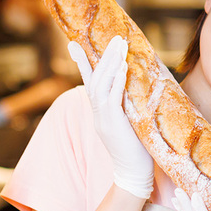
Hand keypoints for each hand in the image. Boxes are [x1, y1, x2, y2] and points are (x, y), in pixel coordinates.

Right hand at [68, 37, 154, 199]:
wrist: (133, 172)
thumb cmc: (134, 147)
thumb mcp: (127, 122)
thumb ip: (124, 105)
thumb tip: (130, 88)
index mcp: (99, 111)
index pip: (89, 82)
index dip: (83, 63)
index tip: (75, 44)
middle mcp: (97, 112)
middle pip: (95, 78)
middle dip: (104, 56)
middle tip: (115, 38)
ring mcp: (103, 118)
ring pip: (100, 84)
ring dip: (110, 64)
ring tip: (119, 46)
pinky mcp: (113, 123)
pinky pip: (112, 99)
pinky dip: (116, 82)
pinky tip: (122, 68)